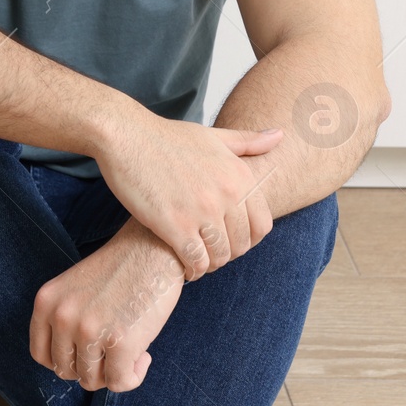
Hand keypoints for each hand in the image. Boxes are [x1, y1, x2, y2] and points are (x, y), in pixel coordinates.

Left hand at [30, 218, 183, 392]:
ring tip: (130, 350)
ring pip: (91, 381)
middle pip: (65, 371)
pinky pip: (119, 384)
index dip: (65, 362)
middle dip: (90, 368)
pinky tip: (143, 355)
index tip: (86, 355)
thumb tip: (71, 370)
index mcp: (46, 302)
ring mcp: (89, 330)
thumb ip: (65, 322)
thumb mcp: (75, 291)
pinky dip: (132, 377)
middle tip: (112, 353)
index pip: (41, 354)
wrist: (153, 249)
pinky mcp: (120, 343)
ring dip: (112, 373)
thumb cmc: (119, 272)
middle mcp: (62, 317)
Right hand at [93, 113, 280, 280]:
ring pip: (219, 256)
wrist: (126, 136)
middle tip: (210, 253)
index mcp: (239, 176)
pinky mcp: (173, 225)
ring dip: (209, 264)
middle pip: (240, 245)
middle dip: (227, 254)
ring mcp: (200, 211)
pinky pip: (195, 260)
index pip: (261, 226)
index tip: (230, 240)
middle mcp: (226, 195)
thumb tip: (280, 136)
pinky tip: (183, 265)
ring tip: (197, 261)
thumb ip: (249, 141)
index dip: (247, 240)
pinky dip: (192, 269)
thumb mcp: (213, 136)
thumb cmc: (166, 136)